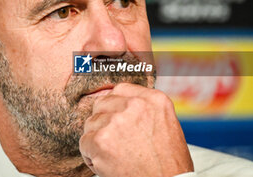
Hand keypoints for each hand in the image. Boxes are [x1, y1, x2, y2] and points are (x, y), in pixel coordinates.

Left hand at [79, 83, 193, 176]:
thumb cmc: (168, 162)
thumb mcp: (166, 124)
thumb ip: (144, 108)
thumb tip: (118, 101)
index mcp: (154, 100)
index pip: (121, 89)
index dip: (114, 104)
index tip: (115, 116)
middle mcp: (135, 106)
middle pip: (102, 103)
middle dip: (104, 121)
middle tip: (115, 140)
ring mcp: (117, 121)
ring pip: (91, 123)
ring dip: (98, 139)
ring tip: (114, 154)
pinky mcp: (101, 140)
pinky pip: (84, 142)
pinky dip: (91, 155)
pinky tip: (107, 163)